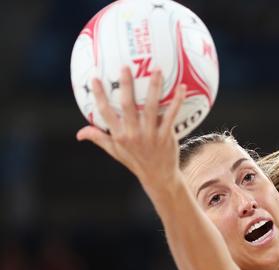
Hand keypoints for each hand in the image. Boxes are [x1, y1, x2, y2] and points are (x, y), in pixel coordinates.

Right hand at [76, 66, 185, 187]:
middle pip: (128, 106)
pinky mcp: (166, 136)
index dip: (100, 96)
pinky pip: (171, 115)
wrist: (159, 176)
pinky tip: (182, 88)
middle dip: (126, 86)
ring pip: (151, 107)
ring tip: (157, 70)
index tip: (95, 79)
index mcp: (119, 136)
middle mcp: (133, 134)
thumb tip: (79, 133)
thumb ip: (99, 138)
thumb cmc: (136, 161)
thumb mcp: (115, 152)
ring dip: (154, 87)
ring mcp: (150, 135)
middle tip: (126, 67)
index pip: (105, 113)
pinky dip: (177, 101)